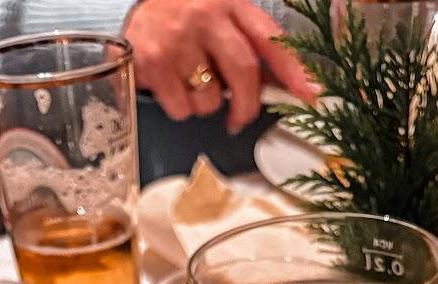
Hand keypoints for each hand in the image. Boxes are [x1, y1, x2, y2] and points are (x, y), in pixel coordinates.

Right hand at [124, 0, 316, 132]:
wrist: (127, 6)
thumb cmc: (181, 18)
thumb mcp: (218, 18)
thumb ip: (247, 47)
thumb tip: (283, 86)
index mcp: (229, 4)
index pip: (269, 39)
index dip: (293, 70)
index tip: (310, 96)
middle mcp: (205, 17)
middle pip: (244, 72)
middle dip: (247, 106)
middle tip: (240, 119)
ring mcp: (178, 40)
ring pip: (211, 98)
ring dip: (205, 105)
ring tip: (190, 84)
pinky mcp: (153, 63)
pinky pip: (181, 107)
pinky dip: (179, 108)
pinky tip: (170, 86)